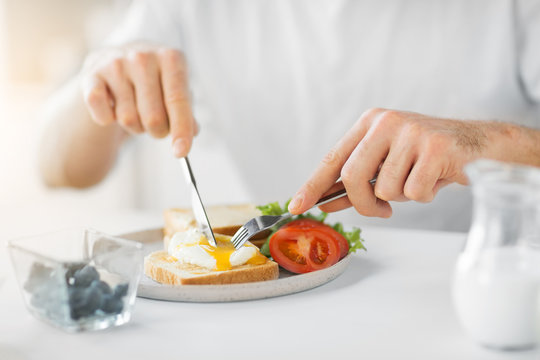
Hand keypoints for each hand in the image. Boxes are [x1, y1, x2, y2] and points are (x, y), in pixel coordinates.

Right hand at [81, 43, 197, 156]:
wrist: (118, 60)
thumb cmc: (155, 81)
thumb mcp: (177, 90)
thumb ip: (187, 113)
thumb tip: (192, 132)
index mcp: (171, 57)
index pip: (178, 100)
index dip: (181, 130)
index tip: (181, 152)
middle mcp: (143, 56)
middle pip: (153, 117)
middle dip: (157, 131)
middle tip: (157, 126)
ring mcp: (115, 63)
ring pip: (129, 119)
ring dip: (135, 125)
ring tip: (135, 109)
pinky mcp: (91, 75)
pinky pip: (103, 116)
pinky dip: (107, 120)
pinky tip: (113, 106)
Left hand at [288, 108, 496, 217]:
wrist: (478, 144)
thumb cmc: (426, 158)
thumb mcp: (387, 166)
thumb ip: (357, 182)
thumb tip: (325, 202)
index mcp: (369, 123)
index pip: (333, 158)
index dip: (313, 185)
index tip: (295, 206)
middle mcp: (386, 122)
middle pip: (353, 176)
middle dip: (363, 204)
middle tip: (381, 211)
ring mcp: (411, 132)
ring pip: (386, 189)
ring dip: (401, 198)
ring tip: (419, 180)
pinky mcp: (435, 147)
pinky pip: (414, 193)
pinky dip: (424, 196)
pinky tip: (437, 179)